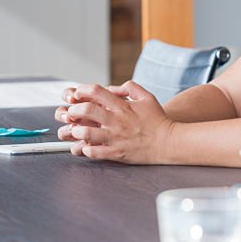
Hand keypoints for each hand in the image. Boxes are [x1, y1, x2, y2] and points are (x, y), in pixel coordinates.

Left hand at [55, 81, 173, 162]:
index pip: (96, 92)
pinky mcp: (116, 153)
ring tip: (75, 131)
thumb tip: (112, 88)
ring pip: (86, 133)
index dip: (82, 91)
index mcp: (123, 106)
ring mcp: (115, 138)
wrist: (169, 142)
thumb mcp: (147, 97)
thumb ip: (130, 88)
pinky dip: (84, 150)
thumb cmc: (158, 120)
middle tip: (71, 113)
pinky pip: (93, 152)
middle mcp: (116, 121)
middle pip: (86, 111)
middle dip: (73, 110)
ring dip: (75, 131)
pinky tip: (84, 147)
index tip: (77, 95)